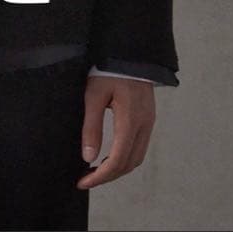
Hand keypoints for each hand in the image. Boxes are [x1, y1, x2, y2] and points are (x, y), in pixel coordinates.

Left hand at [76, 75, 154, 189]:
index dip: (100, 176)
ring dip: (117, 168)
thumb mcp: (94, 95)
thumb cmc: (108, 68)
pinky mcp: (148, 117)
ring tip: (95, 171)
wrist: (129, 50)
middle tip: (86, 179)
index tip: (83, 182)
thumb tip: (88, 158)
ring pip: (136, 157)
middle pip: (130, 163)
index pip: (118, 160)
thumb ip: (92, 127)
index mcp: (131, 120)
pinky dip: (125, 157)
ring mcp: (149, 121)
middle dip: (108, 176)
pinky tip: (109, 156)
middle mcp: (145, 124)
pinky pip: (139, 146)